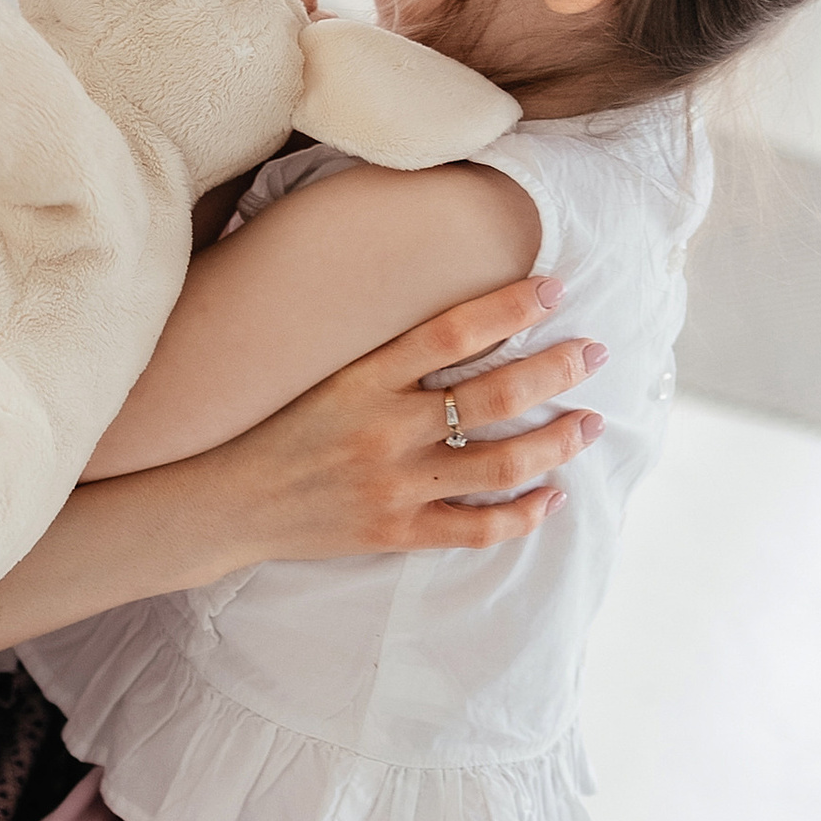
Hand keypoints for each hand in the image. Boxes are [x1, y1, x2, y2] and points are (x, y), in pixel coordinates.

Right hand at [225, 278, 596, 562]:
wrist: (226, 503)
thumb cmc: (279, 431)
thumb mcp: (327, 376)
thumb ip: (390, 356)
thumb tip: (464, 323)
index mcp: (364, 378)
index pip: (452, 331)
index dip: (510, 305)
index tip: (555, 287)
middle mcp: (384, 428)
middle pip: (493, 393)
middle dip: (556, 369)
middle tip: (594, 352)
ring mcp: (393, 485)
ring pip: (499, 461)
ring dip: (557, 440)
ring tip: (591, 421)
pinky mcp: (395, 532)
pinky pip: (476, 527)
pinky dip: (523, 514)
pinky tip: (553, 496)